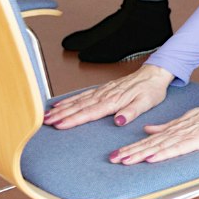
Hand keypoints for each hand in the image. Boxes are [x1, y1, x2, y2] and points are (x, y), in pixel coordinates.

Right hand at [44, 65, 174, 129]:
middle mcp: (105, 95)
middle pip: (79, 106)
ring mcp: (102, 91)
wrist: (154, 74)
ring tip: (47, 115)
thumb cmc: (151, 90)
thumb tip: (119, 120)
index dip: (74, 119)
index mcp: (114, 101)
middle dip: (61, 115)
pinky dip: (70, 99)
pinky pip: (83, 95)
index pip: (90, 112)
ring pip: (78, 100)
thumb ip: (131, 112)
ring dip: (62, 108)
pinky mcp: (102, 89)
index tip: (60, 125)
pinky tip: (60, 104)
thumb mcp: (146, 103)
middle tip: (45, 121)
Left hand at [108, 92, 198, 164]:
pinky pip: (176, 148)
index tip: (117, 154)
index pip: (148, 140)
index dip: (132, 147)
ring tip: (125, 160)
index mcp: (173, 128)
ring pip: (159, 146)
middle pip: (149, 144)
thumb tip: (147, 130)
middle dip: (130, 152)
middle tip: (113, 159)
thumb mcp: (185, 120)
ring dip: (141, 154)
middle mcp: (175, 132)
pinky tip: (151, 158)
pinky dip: (163, 153)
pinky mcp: (196, 140)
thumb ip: (165, 127)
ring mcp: (185, 136)